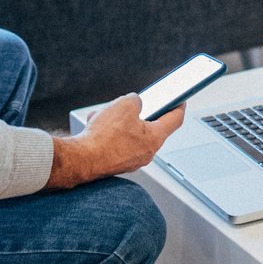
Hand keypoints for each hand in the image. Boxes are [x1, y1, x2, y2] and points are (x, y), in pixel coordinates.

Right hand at [47, 94, 184, 188]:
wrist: (81, 160)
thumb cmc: (104, 137)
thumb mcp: (125, 104)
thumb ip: (136, 100)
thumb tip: (134, 103)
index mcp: (155, 138)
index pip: (175, 120)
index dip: (179, 106)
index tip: (180, 100)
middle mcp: (146, 152)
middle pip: (149, 127)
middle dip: (137, 113)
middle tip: (130, 104)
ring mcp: (131, 160)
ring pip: (130, 134)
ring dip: (118, 122)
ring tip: (104, 116)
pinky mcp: (116, 163)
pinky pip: (117, 143)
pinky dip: (108, 133)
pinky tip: (96, 126)